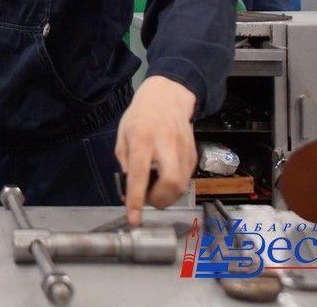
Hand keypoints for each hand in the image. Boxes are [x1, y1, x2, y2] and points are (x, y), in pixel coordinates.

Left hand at [115, 75, 196, 224]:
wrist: (168, 97)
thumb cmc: (140, 116)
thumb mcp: (122, 135)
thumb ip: (125, 162)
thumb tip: (130, 189)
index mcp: (142, 139)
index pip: (140, 174)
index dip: (137, 199)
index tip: (133, 219)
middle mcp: (166, 144)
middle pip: (171, 183)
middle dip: (159, 201)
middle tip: (147, 199)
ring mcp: (184, 150)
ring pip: (182, 186)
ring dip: (167, 196)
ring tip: (154, 189)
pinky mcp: (194, 154)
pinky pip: (186, 179)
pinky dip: (174, 186)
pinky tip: (164, 178)